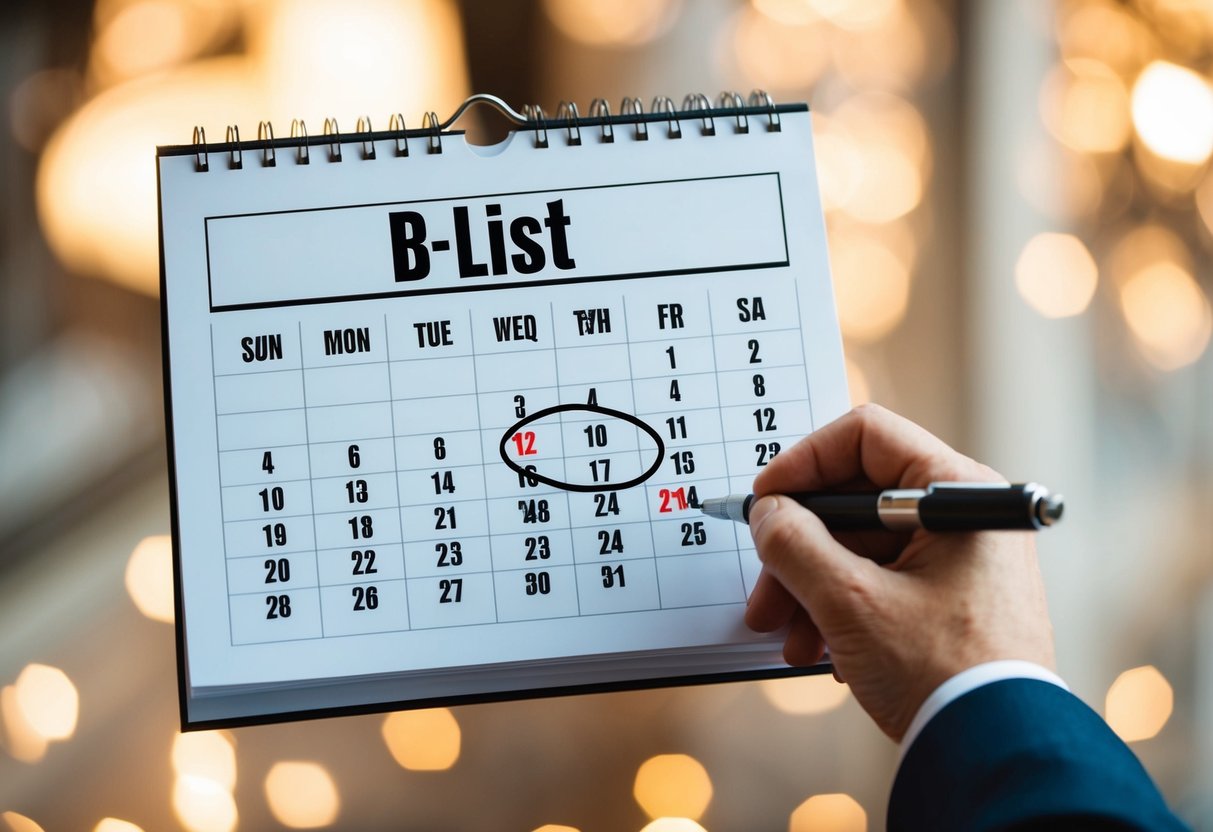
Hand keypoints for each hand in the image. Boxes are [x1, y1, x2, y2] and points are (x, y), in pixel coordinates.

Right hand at [744, 404, 1054, 740]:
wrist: (999, 754)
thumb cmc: (944, 673)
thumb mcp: (850, 602)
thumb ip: (795, 545)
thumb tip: (767, 513)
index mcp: (958, 492)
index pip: (865, 437)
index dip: (803, 462)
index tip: (764, 501)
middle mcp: (965, 515)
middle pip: (856, 502)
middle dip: (798, 549)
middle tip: (764, 591)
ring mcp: (961, 559)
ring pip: (863, 548)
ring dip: (812, 588)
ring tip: (787, 639)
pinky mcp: (953, 598)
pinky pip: (883, 581)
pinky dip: (843, 609)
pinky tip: (823, 653)